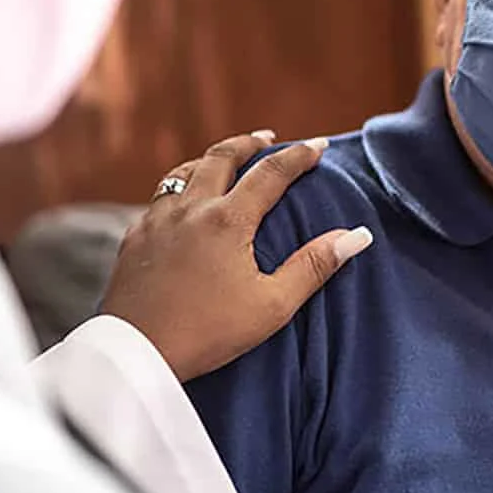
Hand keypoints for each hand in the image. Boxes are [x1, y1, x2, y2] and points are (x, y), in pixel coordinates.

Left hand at [99, 131, 372, 379]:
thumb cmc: (209, 333)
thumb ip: (314, 265)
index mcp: (228, 220)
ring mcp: (157, 221)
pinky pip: (159, 198)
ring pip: (184, 171)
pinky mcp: (134, 239)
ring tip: (225, 159)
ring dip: (211, 159)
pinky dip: (180, 186)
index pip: (271, 173)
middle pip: (222, 157)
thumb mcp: (273, 305)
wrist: (135, 356)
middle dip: (249, 143)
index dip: (299, 156)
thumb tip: (357, 235)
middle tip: (267, 137)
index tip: (319, 145)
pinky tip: (183, 201)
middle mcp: (191, 209)